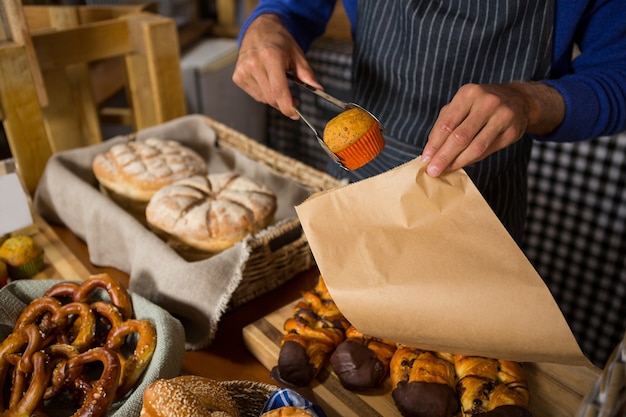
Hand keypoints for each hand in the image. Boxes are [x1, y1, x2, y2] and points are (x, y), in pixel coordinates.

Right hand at [232, 14, 320, 119]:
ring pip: (263, 99)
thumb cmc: (279, 41)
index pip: (279, 91)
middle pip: (271, 98)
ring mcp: (243, 71)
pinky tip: (267, 81)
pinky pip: (255, 95)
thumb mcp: (297, 53)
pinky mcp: (238, 77)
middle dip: (284, 103)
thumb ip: (307, 73)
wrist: (259, 30)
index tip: (295, 114)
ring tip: (278, 83)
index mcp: (270, 57)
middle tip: (294, 100)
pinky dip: (264, 94)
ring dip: (274, 98)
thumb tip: (318, 88)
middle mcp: (254, 64)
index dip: (288, 106)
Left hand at [421, 82, 564, 175]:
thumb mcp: (461, 105)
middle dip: (444, 156)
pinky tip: (461, 163)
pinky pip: (487, 151)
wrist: (519, 100)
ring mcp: (502, 117)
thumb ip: (444, 124)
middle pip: (460, 137)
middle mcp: (487, 103)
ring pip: (475, 147)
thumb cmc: (480, 104)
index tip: (425, 159)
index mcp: (469, 94)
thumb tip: (431, 150)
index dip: (435, 144)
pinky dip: (472, 160)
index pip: (447, 124)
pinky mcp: (512, 132)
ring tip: (445, 170)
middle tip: (433, 171)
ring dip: (458, 161)